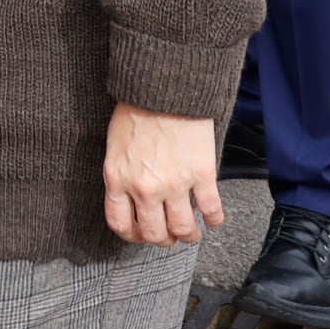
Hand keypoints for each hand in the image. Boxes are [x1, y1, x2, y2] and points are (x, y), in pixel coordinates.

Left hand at [102, 104, 221, 244]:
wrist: (163, 88)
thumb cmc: (137, 109)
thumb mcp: (115, 146)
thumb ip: (121, 175)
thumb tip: (129, 196)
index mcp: (118, 179)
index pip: (120, 223)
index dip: (132, 235)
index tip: (141, 234)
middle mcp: (144, 188)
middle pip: (154, 233)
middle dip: (162, 240)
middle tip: (169, 236)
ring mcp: (175, 184)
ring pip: (183, 229)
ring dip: (188, 236)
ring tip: (191, 233)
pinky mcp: (201, 175)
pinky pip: (210, 209)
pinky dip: (214, 219)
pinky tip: (214, 220)